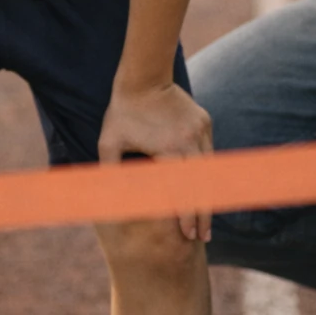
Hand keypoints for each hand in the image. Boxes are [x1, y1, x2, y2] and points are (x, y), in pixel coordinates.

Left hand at [99, 82, 212, 241]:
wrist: (143, 76)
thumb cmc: (122, 112)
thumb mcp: (109, 143)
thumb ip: (110, 172)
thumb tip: (106, 199)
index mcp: (167, 149)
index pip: (181, 191)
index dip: (185, 216)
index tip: (188, 235)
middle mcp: (189, 141)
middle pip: (200, 186)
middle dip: (203, 215)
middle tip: (203, 238)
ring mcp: (200, 131)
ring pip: (209, 171)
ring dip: (208, 195)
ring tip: (206, 218)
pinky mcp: (205, 122)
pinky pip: (209, 152)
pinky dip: (207, 172)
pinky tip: (204, 188)